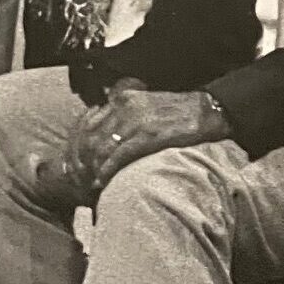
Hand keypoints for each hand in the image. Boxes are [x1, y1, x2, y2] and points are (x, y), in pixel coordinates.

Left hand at [39, 88, 231, 202]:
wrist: (207, 110)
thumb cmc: (178, 112)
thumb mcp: (146, 103)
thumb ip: (126, 113)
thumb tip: (108, 135)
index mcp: (122, 99)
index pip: (89, 122)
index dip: (79, 145)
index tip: (76, 162)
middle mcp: (124, 107)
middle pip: (91, 137)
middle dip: (82, 160)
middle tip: (78, 178)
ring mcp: (136, 122)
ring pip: (101, 148)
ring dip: (92, 169)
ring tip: (89, 184)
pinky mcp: (148, 136)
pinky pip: (119, 156)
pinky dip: (108, 171)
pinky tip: (103, 182)